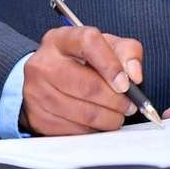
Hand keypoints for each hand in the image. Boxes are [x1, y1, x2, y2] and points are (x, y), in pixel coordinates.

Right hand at [20, 26, 144, 135]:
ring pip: (81, 112)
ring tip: (117, 115)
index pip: (88, 43)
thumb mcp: (106, 47)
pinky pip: (72, 129)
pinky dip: (91, 130)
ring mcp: (36, 90)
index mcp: (62, 39)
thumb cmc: (81, 61)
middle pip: (85, 85)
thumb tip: (134, 75)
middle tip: (129, 106)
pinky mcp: (36, 116)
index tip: (126, 84)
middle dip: (115, 100)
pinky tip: (98, 123)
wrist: (47, 78)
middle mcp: (43, 62)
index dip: (111, 65)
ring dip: (107, 118)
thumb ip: (127, 53)